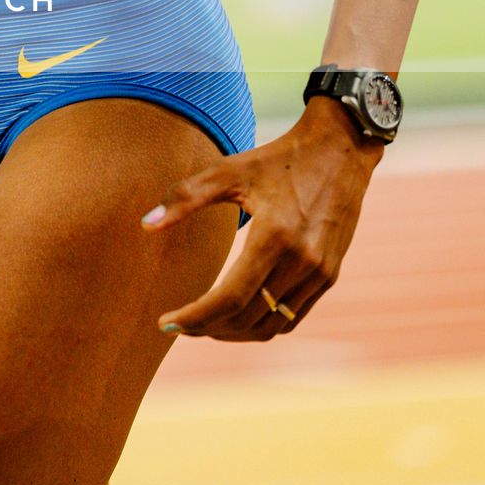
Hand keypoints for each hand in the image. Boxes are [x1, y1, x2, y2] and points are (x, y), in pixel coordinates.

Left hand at [141, 96, 383, 340]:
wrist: (338, 151)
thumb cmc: (277, 159)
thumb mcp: (229, 169)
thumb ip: (185, 197)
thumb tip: (146, 225)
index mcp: (275, 236)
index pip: (230, 297)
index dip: (196, 316)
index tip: (167, 322)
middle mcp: (302, 262)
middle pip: (248, 317)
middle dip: (208, 328)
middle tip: (179, 324)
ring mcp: (320, 274)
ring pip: (271, 326)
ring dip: (235, 334)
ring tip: (204, 325)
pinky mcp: (329, 277)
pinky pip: (292, 317)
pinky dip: (262, 324)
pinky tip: (238, 315)